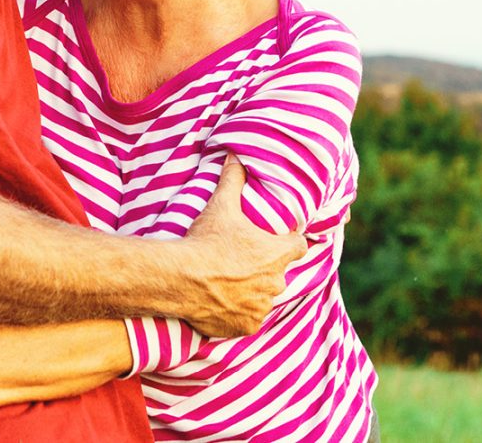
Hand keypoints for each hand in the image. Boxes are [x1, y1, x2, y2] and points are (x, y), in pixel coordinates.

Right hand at [183, 159, 307, 337]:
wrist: (181, 278)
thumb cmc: (206, 240)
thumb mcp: (221, 205)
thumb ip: (233, 179)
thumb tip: (235, 154)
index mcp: (277, 254)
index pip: (299, 246)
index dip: (290, 241)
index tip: (278, 239)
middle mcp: (276, 283)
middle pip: (278, 273)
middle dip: (264, 267)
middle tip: (241, 258)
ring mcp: (261, 307)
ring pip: (263, 297)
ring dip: (251, 291)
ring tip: (227, 279)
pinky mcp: (245, 327)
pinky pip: (247, 319)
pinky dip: (238, 312)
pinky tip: (221, 299)